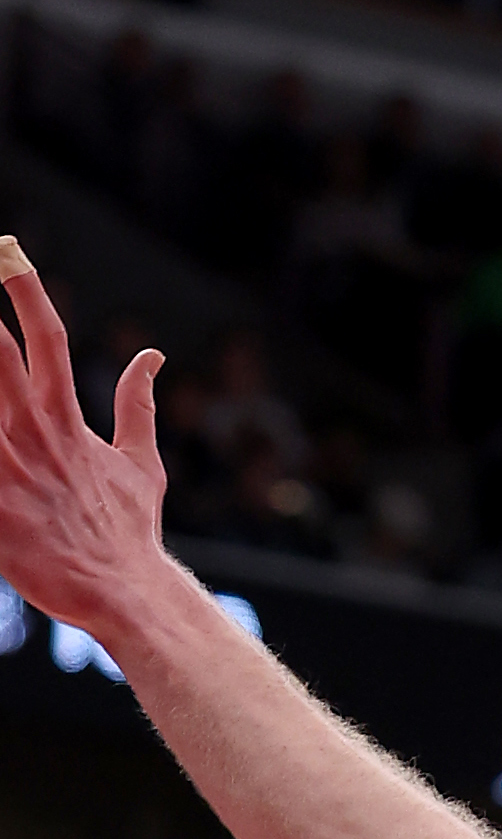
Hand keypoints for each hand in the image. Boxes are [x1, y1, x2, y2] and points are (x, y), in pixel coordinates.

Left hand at [0, 243, 165, 634]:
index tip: (7, 249)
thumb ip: (137, 404)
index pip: (44, 335)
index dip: (23, 288)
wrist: (122, 589)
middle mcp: (32, 431)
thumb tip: (151, 357)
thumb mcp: (142, 461)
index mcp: (65, 416)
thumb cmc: (127, 528)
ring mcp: (5, 467)